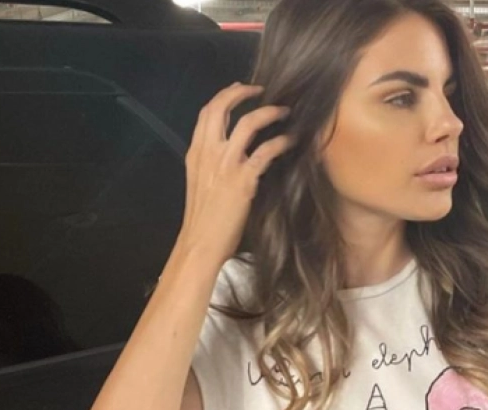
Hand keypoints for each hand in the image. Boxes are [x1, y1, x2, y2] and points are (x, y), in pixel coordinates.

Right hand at [177, 82, 292, 264]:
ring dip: (269, 112)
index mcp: (196, 153)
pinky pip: (267, 151)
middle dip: (243, 92)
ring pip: (248, 123)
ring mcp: (225, 164)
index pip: (206, 112)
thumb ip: (212, 162)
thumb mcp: (200, 182)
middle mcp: (208, 152)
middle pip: (222, 107)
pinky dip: (282, 141)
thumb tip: (233, 150)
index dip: (224, 96)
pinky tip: (292, 141)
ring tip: (284, 111)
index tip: (240, 89)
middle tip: (263, 90)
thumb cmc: (203, 218)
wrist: (200, 243)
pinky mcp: (243, 180)